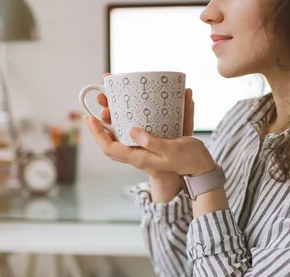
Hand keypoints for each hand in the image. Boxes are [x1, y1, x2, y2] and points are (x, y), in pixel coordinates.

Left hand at [88, 76, 210, 175]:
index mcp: (139, 157)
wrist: (199, 166)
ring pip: (120, 133)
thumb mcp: (171, 150)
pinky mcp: (150, 141)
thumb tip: (132, 130)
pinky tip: (127, 105)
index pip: (109, 148)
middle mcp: (137, 153)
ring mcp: (142, 148)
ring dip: (113, 116)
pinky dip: (126, 118)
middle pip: (111, 138)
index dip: (97, 133)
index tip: (90, 117)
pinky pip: (132, 130)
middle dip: (103, 119)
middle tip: (101, 99)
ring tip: (111, 97)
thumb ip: (152, 142)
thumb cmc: (187, 159)